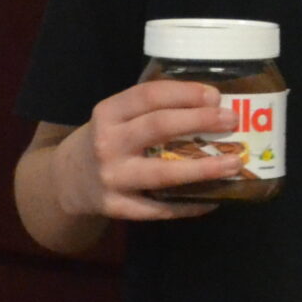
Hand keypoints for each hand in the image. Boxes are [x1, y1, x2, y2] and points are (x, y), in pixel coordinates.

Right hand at [47, 81, 244, 222]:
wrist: (66, 181)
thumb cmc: (107, 141)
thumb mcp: (116, 118)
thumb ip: (152, 110)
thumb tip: (213, 106)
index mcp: (108, 113)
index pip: (148, 95)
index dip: (185, 93)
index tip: (215, 96)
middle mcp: (107, 143)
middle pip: (159, 127)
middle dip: (200, 121)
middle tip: (232, 120)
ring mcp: (112, 177)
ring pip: (163, 173)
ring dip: (204, 168)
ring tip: (235, 163)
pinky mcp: (118, 207)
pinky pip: (161, 208)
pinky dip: (191, 204)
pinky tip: (215, 198)